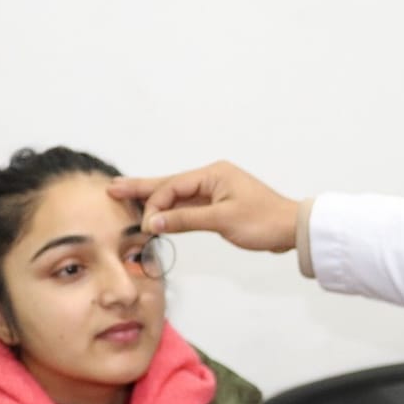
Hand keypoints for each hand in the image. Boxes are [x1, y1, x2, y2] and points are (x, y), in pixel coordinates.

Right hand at [108, 161, 301, 252]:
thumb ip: (186, 220)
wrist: (292, 229)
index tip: (146, 226)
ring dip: (154, 199)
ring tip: (125, 195)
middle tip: (112, 187)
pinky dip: (171, 211)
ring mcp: (215, 191)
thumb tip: (154, 222)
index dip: (155, 205)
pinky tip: (155, 213)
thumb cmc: (264, 221)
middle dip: (142, 187)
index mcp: (213, 174)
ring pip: (177, 196)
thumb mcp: (223, 221)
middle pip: (170, 184)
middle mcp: (212, 178)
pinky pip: (188, 206)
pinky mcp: (219, 205)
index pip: (173, 187)